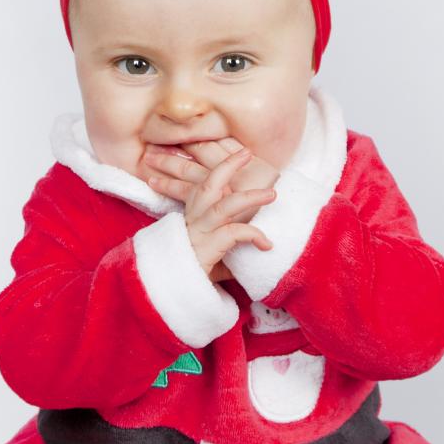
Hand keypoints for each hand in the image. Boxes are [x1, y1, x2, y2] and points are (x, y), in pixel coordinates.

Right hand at [144, 146, 275, 278]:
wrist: (172, 292)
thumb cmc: (192, 272)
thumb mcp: (212, 252)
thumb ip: (229, 242)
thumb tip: (257, 244)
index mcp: (193, 214)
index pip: (203, 182)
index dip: (219, 165)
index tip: (236, 151)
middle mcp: (194, 219)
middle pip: (208, 184)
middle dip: (227, 166)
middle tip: (246, 153)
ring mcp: (200, 232)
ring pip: (225, 206)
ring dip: (249, 198)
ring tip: (271, 194)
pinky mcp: (208, 248)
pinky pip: (234, 234)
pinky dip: (253, 235)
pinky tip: (266, 244)